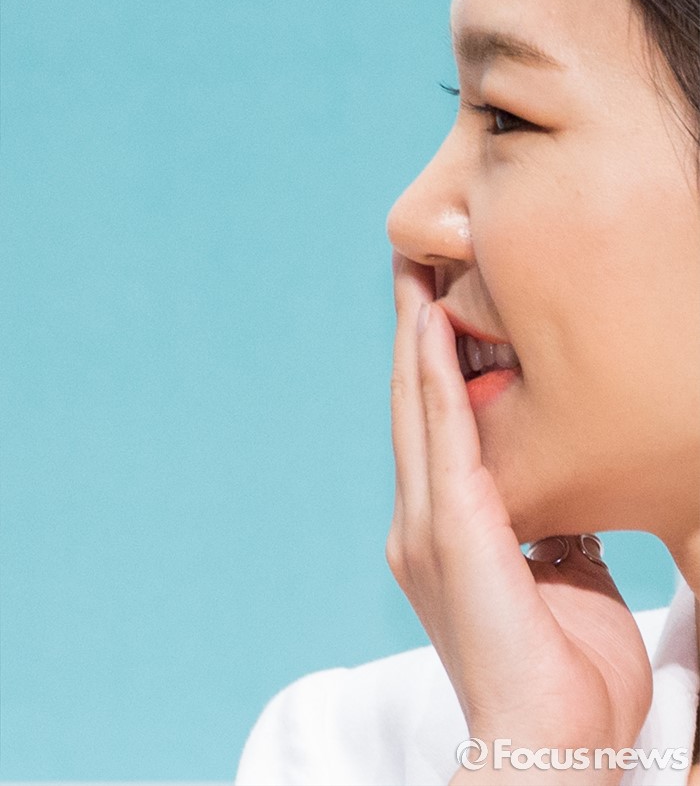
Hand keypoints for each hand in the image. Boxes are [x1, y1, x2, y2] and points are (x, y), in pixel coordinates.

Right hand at [387, 253, 652, 782]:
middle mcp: (418, 525)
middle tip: (411, 272)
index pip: (434, 436)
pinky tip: (429, 322)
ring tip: (415, 275)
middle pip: (412, 408)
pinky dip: (431, 373)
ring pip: (416, 406)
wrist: (548, 747)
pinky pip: (440, 433)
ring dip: (415, 335)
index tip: (437, 313)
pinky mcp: (449, 529)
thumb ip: (554, 532)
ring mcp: (425, 526)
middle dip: (412, 336)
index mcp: (441, 540)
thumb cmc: (566, 677)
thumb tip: (569, 498)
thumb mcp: (564, 581)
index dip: (430, 371)